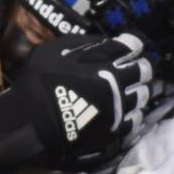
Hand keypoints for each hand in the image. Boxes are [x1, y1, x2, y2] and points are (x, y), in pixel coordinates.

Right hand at [0, 34, 154, 172]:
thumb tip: (102, 42)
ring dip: (138, 91)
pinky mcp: (114, 131)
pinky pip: (135, 121)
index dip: (131, 45)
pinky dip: (134, 115)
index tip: (128, 46)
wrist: (30, 124)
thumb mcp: (53, 52)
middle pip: (143, 72)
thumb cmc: (37, 84)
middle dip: (139, 68)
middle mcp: (118, 85)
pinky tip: (128, 113)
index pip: (131, 46)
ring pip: (143, 97)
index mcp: (104, 62)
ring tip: (130, 92)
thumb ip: (81, 45)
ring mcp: (118, 109)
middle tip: (132, 69)